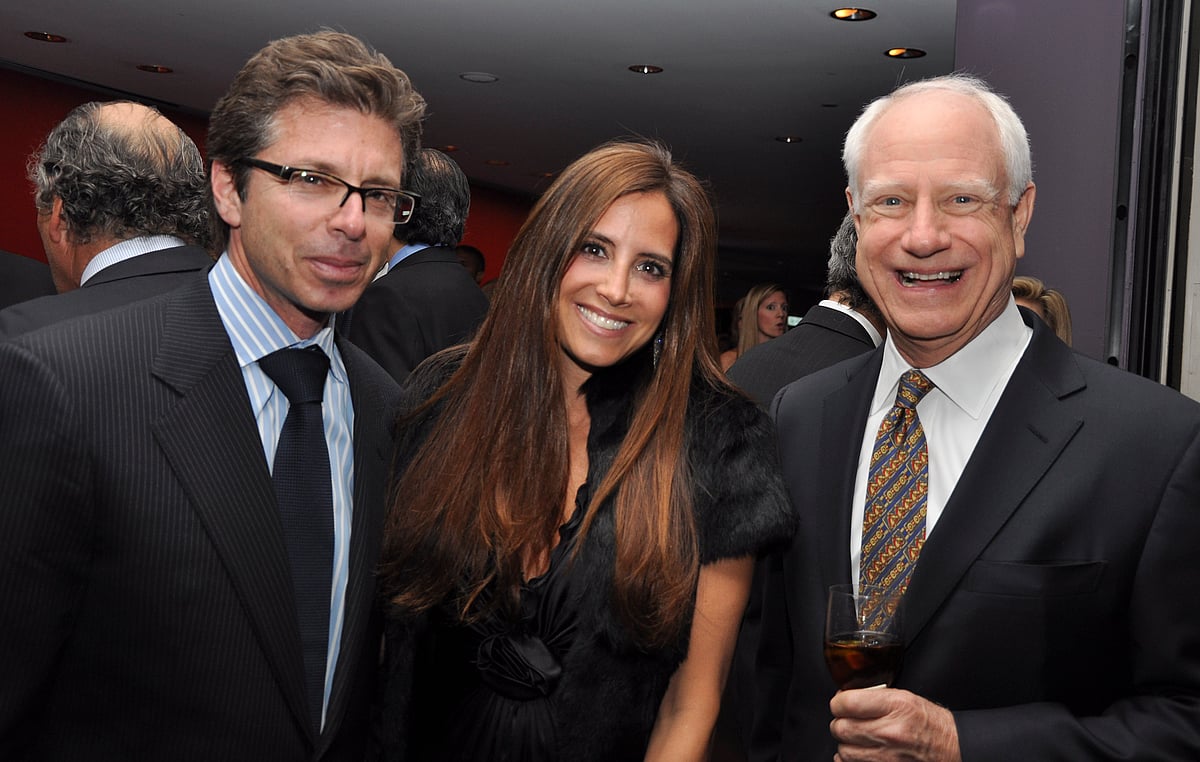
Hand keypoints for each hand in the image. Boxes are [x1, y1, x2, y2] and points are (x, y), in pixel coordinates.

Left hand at [829, 687, 960, 761]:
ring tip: (858, 738)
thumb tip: (845, 698)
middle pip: (840, 728)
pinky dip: (850, 760)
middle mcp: (890, 732)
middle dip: (840, 723)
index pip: (846, 703)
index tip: (842, 704)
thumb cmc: (932, 724)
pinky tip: (861, 753)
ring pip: (843, 750)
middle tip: (848, 721)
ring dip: (846, 744)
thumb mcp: (906, 698)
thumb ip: (874, 697)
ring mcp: (887, 756)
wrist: (955, 749)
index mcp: (895, 706)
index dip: (839, 702)